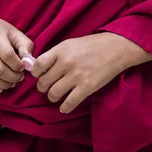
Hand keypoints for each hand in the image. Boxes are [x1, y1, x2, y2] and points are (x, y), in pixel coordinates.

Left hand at [31, 32, 151, 113]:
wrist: (115, 48)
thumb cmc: (91, 45)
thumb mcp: (70, 44)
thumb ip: (55, 54)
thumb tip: (38, 67)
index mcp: (61, 50)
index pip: (38, 65)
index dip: (36, 73)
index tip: (40, 75)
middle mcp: (66, 63)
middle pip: (43, 82)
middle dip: (43, 87)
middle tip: (49, 86)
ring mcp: (76, 76)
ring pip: (53, 94)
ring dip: (53, 97)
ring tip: (57, 95)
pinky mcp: (87, 87)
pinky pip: (68, 103)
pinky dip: (64, 107)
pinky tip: (65, 105)